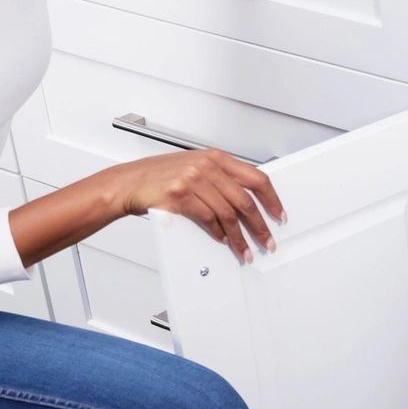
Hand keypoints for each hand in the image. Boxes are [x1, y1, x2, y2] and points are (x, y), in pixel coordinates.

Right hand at [109, 149, 284, 263]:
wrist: (129, 182)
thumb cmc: (159, 176)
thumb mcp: (193, 168)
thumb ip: (219, 179)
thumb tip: (246, 201)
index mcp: (215, 157)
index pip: (255, 177)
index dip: (271, 199)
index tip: (278, 214)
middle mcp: (206, 166)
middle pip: (245, 200)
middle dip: (259, 225)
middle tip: (267, 240)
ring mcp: (193, 180)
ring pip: (228, 214)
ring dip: (239, 237)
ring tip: (245, 250)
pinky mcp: (180, 196)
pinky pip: (208, 219)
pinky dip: (218, 233)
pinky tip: (223, 240)